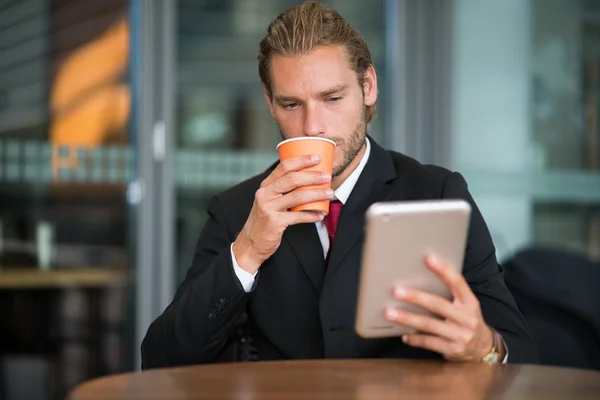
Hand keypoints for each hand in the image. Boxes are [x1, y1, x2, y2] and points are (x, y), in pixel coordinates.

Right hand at [232, 155, 333, 274]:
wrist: (250, 244)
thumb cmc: (264, 221)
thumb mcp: (269, 201)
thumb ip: (283, 192)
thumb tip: (308, 182)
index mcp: (266, 186)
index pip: (284, 167)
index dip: (302, 160)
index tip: (317, 158)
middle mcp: (265, 194)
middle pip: (292, 179)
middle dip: (312, 176)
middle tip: (327, 176)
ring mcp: (268, 208)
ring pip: (297, 196)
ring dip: (316, 194)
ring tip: (329, 193)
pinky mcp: (274, 222)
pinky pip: (297, 216)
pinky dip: (311, 215)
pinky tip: (320, 214)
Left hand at [384, 255, 502, 361]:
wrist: (483, 348)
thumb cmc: (466, 319)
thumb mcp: (465, 304)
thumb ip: (449, 293)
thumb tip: (420, 276)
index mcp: (470, 302)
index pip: (457, 282)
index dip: (443, 270)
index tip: (428, 258)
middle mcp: (466, 318)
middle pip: (438, 304)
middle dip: (415, 297)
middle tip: (396, 291)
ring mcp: (460, 335)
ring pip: (429, 324)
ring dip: (407, 318)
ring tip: (389, 313)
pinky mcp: (453, 350)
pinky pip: (429, 342)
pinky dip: (414, 338)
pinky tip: (403, 334)